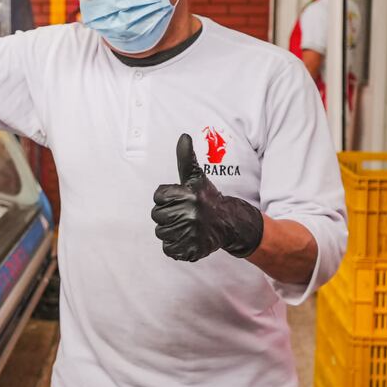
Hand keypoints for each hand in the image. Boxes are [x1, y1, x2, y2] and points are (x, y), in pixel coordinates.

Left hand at [151, 133, 263, 260]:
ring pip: (161, 233)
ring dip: (171, 231)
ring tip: (186, 226)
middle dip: (168, 215)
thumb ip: (186, 158)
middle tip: (185, 214)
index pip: (158, 196)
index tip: (181, 200)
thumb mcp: (196, 177)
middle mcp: (190, 213)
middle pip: (157, 216)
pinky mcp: (191, 249)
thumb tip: (184, 136)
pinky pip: (169, 249)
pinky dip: (175, 246)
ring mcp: (191, 233)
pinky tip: (187, 238)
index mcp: (188, 194)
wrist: (229, 223)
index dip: (167, 198)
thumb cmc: (207, 198)